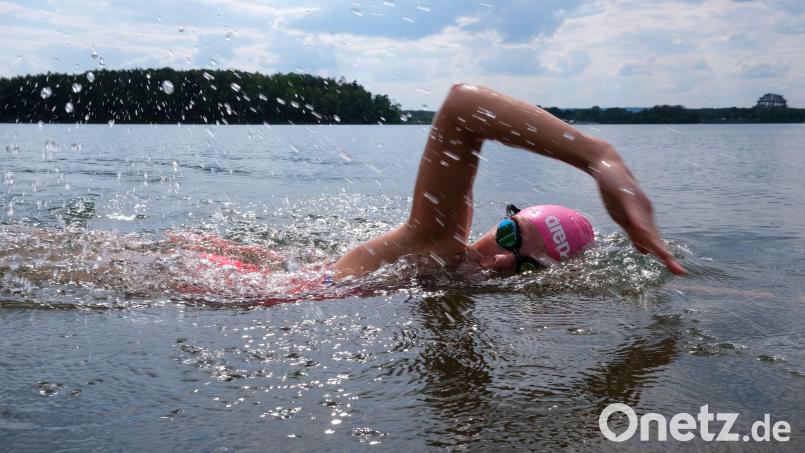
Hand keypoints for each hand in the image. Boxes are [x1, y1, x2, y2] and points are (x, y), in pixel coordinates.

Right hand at [592, 157, 685, 274]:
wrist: (608, 165)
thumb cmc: (615, 190)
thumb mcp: (624, 216)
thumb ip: (634, 233)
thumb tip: (644, 252)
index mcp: (642, 221)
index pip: (654, 243)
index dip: (665, 257)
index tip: (678, 272)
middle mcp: (642, 215)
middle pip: (654, 239)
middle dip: (665, 256)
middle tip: (679, 272)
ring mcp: (635, 206)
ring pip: (646, 228)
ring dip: (655, 243)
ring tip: (665, 258)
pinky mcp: (626, 196)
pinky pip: (633, 212)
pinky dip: (639, 224)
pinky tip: (644, 233)